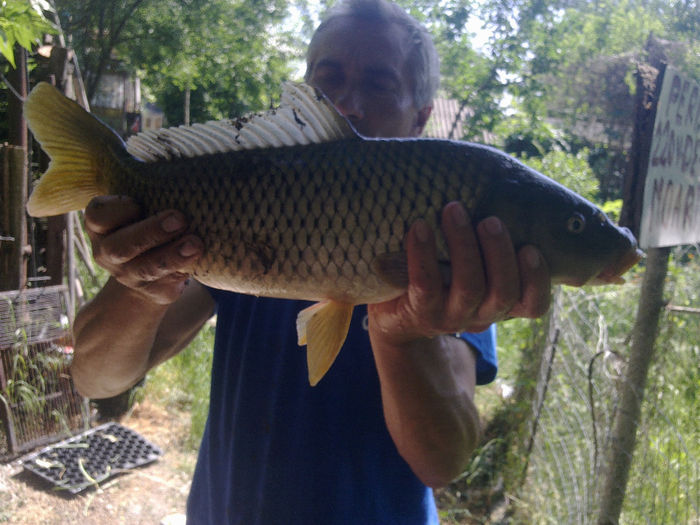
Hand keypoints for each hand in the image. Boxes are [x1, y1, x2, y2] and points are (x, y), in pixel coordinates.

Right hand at [84, 195, 202, 304]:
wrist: (151, 273)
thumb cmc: (148, 224)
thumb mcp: (143, 207)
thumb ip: (150, 193)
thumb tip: (186, 173)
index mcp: (101, 226)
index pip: (98, 215)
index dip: (119, 208)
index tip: (139, 202)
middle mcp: (109, 252)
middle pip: (119, 246)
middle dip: (150, 232)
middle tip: (180, 219)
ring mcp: (129, 275)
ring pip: (146, 268)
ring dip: (172, 255)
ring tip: (195, 243)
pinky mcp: (153, 290)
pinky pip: (167, 282)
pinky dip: (184, 268)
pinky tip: (199, 256)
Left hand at [368, 201, 550, 344]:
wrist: (396, 315)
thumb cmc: (441, 277)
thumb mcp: (472, 266)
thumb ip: (489, 243)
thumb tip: (502, 183)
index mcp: (501, 304)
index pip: (533, 305)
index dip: (537, 279)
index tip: (530, 248)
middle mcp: (481, 316)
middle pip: (503, 292)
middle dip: (499, 252)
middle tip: (490, 220)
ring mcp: (451, 317)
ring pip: (469, 288)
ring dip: (464, 245)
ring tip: (454, 210)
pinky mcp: (420, 313)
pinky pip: (425, 284)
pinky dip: (423, 254)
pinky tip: (419, 227)